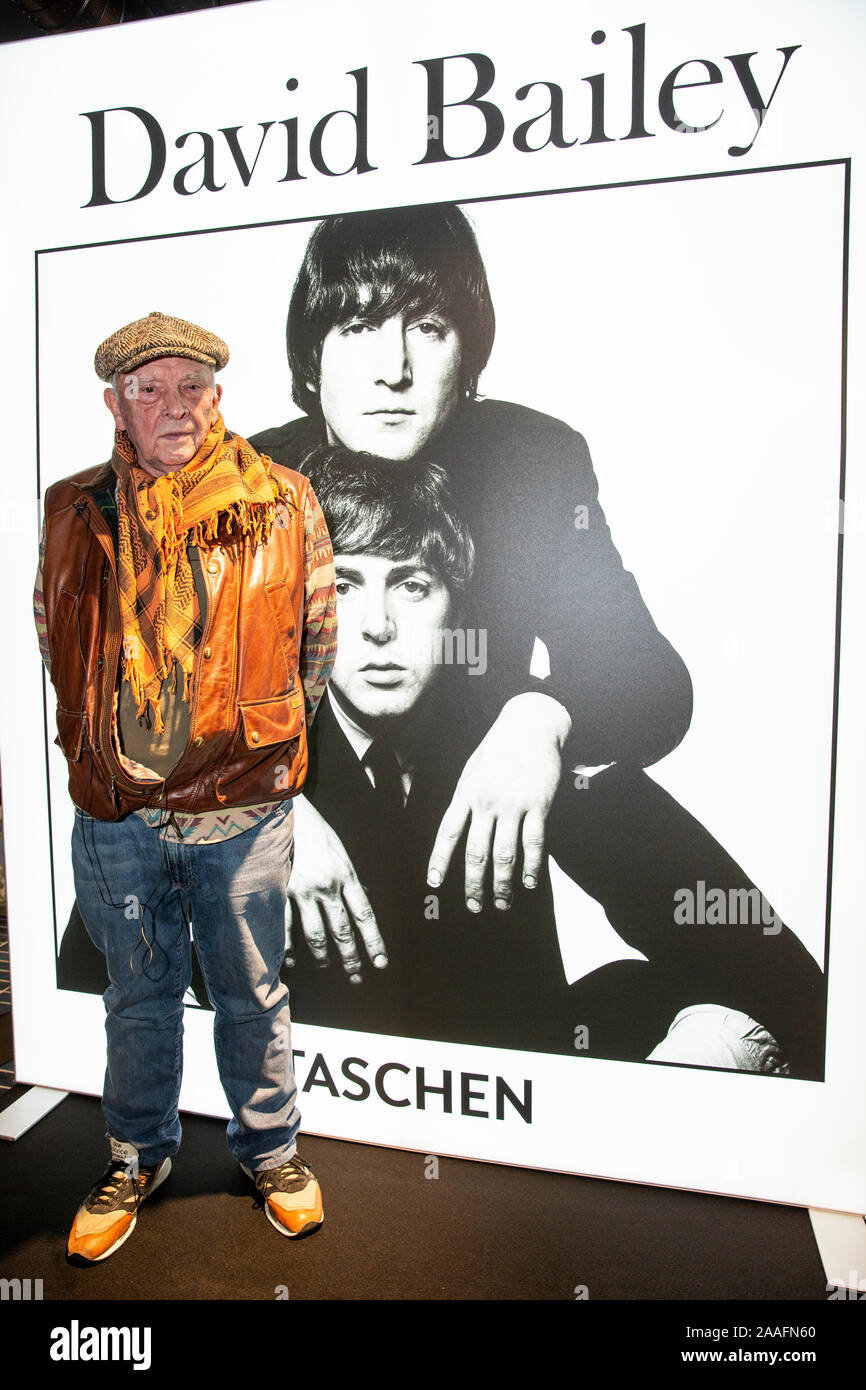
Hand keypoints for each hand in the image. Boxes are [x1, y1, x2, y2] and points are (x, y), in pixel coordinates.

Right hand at [286, 793, 388, 981]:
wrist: (285, 813)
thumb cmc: (315, 831)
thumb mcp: (341, 852)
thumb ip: (348, 879)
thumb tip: (358, 903)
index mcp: (347, 875)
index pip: (365, 916)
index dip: (373, 942)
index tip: (380, 962)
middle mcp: (328, 886)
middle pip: (342, 930)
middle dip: (350, 957)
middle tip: (355, 975)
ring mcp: (303, 890)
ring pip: (316, 933)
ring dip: (322, 955)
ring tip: (326, 966)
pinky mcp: (282, 890)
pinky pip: (287, 926)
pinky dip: (289, 946)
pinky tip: (292, 960)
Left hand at [426, 693, 570, 911]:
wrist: (529, 724)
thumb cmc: (497, 749)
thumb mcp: (470, 770)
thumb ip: (464, 799)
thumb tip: (455, 829)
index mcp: (465, 794)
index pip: (448, 833)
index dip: (440, 860)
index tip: (434, 883)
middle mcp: (486, 802)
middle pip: (476, 853)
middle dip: (474, 884)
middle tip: (475, 906)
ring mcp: (513, 804)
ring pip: (505, 854)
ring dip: (503, 884)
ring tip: (503, 903)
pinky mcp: (538, 805)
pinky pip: (533, 842)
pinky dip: (532, 867)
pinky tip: (530, 883)